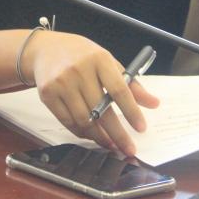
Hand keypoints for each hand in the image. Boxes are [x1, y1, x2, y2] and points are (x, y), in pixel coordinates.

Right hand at [24, 31, 159, 156]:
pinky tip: (92, 135)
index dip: (131, 111)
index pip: (119, 89)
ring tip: (110, 144)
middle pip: (101, 110)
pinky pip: (67, 121)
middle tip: (128, 148)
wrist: (45, 49)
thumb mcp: (107, 62)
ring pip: (83, 120)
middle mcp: (79, 70)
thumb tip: (153, 103)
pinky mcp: (48, 94)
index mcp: (99, 59)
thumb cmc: (81, 55)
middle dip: (117, 133)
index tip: (140, 128)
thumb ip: (131, 83)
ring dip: (99, 137)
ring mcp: (61, 82)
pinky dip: (81, 132)